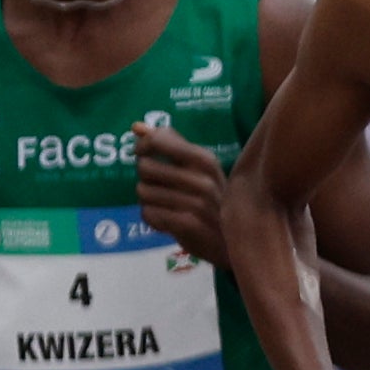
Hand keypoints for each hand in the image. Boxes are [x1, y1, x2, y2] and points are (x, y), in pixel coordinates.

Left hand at [128, 116, 228, 251]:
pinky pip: (149, 213)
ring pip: (143, 192)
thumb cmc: (211, 200)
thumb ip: (169, 144)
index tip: (144, 154)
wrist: (233, 243)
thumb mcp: (198, 169)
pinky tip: (167, 221)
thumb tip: (136, 126)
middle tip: (160, 187)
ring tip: (165, 206)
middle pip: (145, 167)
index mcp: (205, 159)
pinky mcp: (188, 224)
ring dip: (148, 201)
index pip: (160, 139)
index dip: (144, 146)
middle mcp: (202, 178)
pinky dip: (153, 219)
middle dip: (145, 178)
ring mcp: (197, 202)